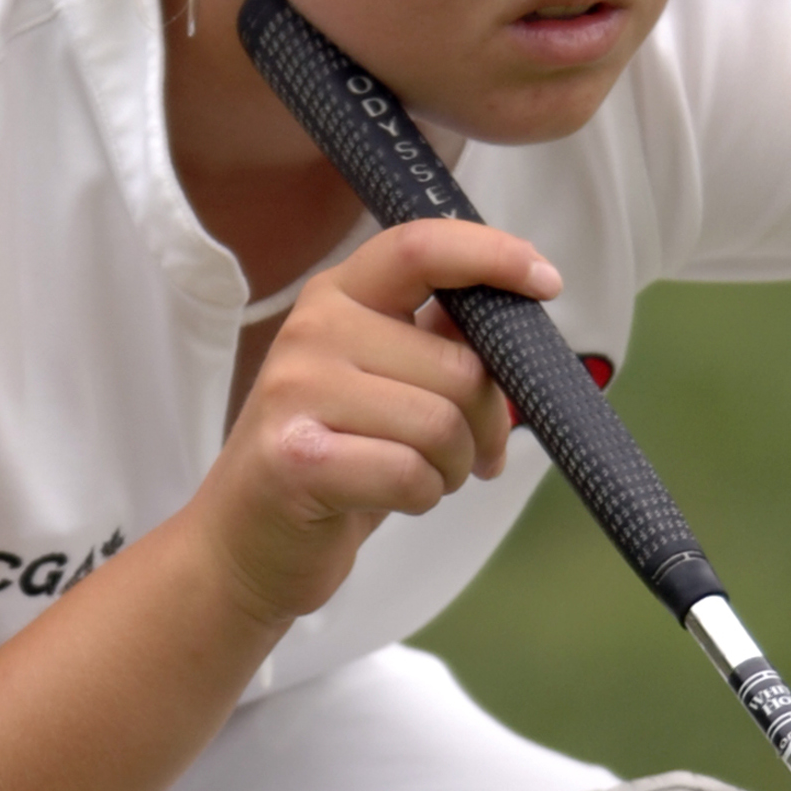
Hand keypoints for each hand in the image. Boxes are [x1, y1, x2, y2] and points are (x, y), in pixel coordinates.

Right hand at [189, 219, 557, 630]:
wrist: (244, 542)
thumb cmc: (333, 460)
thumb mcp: (383, 383)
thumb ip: (439, 344)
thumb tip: (516, 324)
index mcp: (338, 296)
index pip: (420, 248)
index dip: (493, 256)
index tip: (546, 281)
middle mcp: (312, 329)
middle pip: (462, 367)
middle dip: (484, 424)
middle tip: (464, 455)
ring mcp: (296, 391)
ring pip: (442, 424)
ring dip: (452, 468)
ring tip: (419, 476)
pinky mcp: (297, 459)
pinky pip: (411, 475)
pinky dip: (421, 498)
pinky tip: (388, 499)